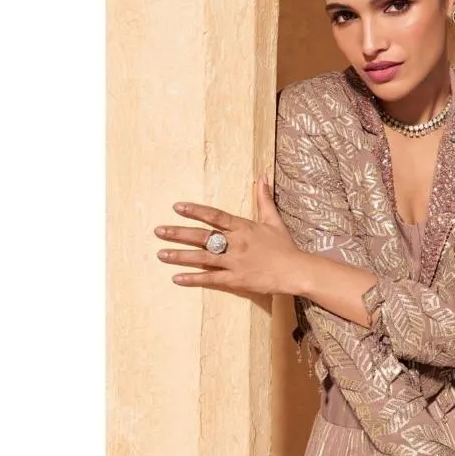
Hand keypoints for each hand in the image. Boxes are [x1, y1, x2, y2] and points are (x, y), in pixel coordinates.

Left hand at [154, 177, 304, 296]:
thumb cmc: (285, 246)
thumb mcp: (273, 220)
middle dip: (178, 234)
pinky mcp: (236, 279)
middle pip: (202, 237)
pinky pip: (211, 279)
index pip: (215, 216)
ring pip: (202, 258)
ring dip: (180, 256)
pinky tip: (176, 278)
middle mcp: (235, 243)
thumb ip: (263, 199)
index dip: (195, 211)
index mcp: (243, 227)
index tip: (177, 207)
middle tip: (158, 231)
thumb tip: (262, 176)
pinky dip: (193, 279)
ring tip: (160, 254)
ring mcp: (234, 262)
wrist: (296, 270)